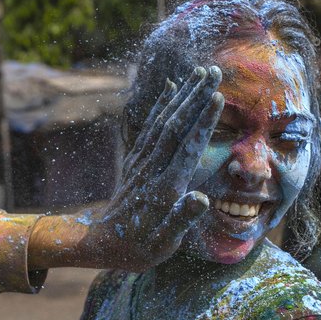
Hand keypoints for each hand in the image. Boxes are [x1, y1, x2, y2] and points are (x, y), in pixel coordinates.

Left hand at [83, 66, 223, 270]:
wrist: (103, 242)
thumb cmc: (141, 247)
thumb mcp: (164, 243)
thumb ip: (181, 220)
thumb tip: (201, 199)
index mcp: (165, 188)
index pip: (187, 148)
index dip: (202, 122)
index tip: (217, 97)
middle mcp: (152, 169)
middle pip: (175, 126)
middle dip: (196, 98)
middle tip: (215, 72)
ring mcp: (142, 162)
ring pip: (163, 121)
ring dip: (182, 95)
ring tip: (200, 73)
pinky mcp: (135, 159)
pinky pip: (149, 126)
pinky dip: (161, 105)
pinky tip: (170, 88)